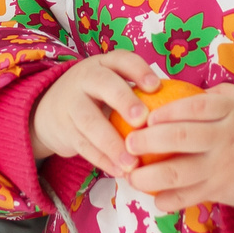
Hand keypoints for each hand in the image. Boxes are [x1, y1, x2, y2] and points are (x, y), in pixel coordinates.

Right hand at [29, 51, 165, 180]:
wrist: (49, 110)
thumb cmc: (97, 98)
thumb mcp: (111, 84)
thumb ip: (138, 93)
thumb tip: (184, 112)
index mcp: (103, 64)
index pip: (121, 60)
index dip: (138, 71)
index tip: (156, 86)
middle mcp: (85, 79)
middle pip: (103, 84)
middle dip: (123, 101)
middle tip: (142, 120)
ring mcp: (70, 103)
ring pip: (89, 121)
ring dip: (112, 143)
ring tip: (132, 163)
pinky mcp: (63, 129)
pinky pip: (83, 145)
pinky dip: (102, 160)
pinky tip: (119, 171)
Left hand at [123, 87, 233, 211]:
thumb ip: (212, 96)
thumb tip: (171, 89)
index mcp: (230, 111)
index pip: (195, 107)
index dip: (168, 111)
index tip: (147, 116)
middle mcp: (225, 138)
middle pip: (181, 138)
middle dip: (148, 141)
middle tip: (129, 143)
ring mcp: (222, 166)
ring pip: (180, 173)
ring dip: (150, 176)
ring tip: (132, 176)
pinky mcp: (220, 190)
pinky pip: (189, 197)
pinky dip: (169, 200)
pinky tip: (155, 198)